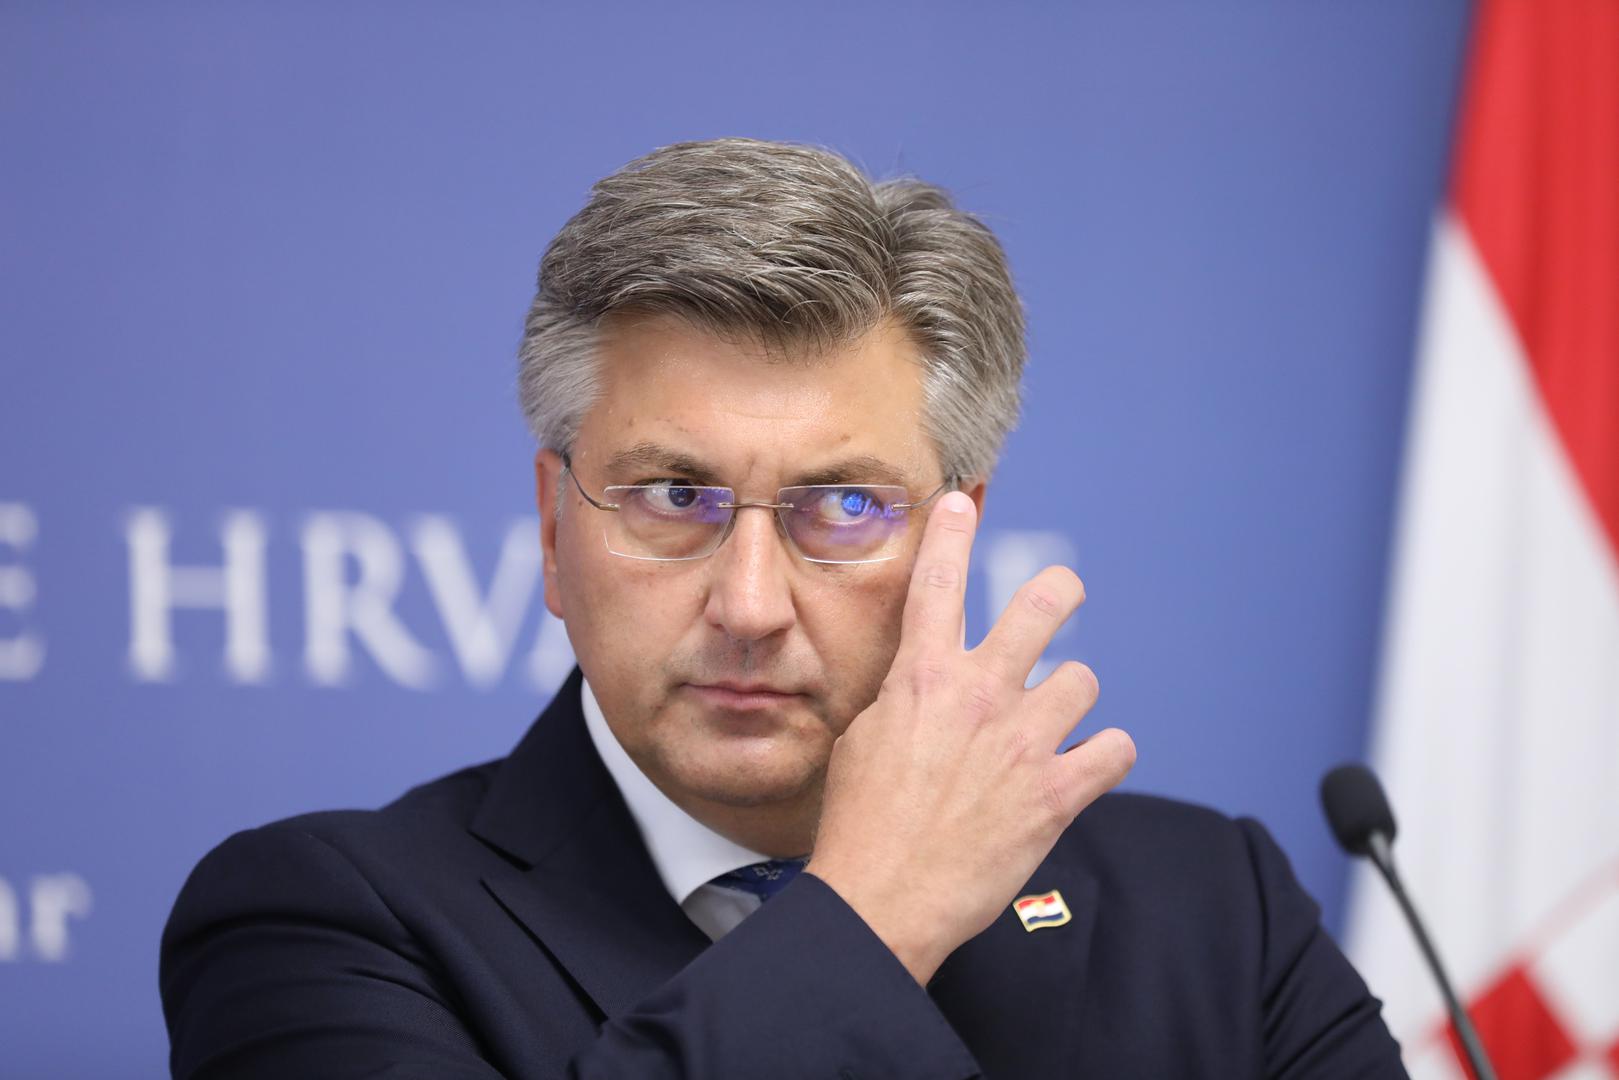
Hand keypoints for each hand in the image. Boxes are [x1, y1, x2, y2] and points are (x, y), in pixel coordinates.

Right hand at [805, 490, 1135, 984]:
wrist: (880, 898)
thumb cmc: (861, 824)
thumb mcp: (862, 741)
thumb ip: (902, 700)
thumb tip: (924, 687)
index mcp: (922, 678)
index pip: (937, 582)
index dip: (951, 532)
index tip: (961, 503)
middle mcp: (980, 696)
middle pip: (1041, 606)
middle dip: (1059, 590)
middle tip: (1063, 593)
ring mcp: (1023, 742)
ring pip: (1082, 683)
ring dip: (1069, 702)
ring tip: (1053, 726)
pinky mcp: (1056, 794)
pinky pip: (1115, 751)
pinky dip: (1104, 756)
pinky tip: (1089, 766)